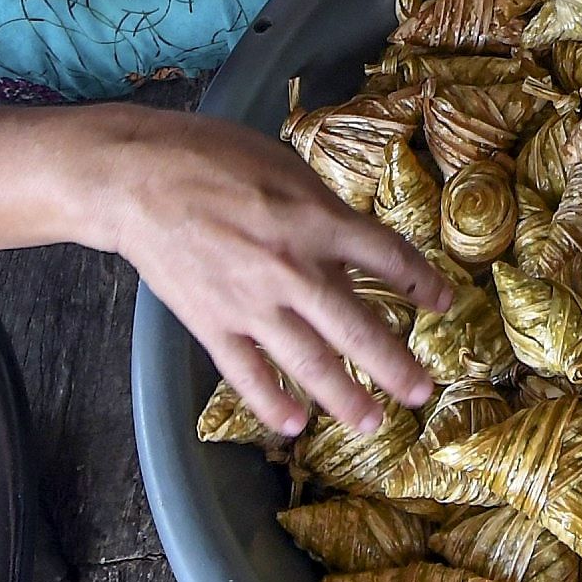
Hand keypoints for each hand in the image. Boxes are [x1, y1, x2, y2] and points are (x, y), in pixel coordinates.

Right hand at [77, 105, 447, 435]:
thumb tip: (351, 246)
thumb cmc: (214, 157)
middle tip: (422, 393)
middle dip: (395, 366)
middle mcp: (293, 268)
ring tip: (372, 422)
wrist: (138, 179)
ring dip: (345, 397)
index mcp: (317, 220)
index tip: (443, 303)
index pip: (387, 258)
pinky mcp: (212, 324)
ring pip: (309, 363)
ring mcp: (251, 303)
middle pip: (357, 328)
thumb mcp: (286, 167)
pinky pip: (248, 374)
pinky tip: (294, 424)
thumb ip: (322, 210)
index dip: (422, 283)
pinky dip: (271, 403)